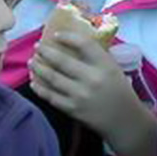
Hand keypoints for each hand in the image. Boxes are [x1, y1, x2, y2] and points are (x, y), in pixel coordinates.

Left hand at [29, 32, 156, 155]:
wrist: (124, 120)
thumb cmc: (119, 92)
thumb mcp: (113, 70)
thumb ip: (96, 58)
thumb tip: (72, 44)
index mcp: (105, 66)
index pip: (84, 44)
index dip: (67, 37)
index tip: (56, 35)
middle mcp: (92, 78)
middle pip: (62, 61)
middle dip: (45, 51)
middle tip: (37, 47)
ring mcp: (80, 95)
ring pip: (52, 78)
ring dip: (39, 68)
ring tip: (32, 62)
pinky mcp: (72, 109)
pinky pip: (51, 96)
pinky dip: (40, 88)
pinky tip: (34, 82)